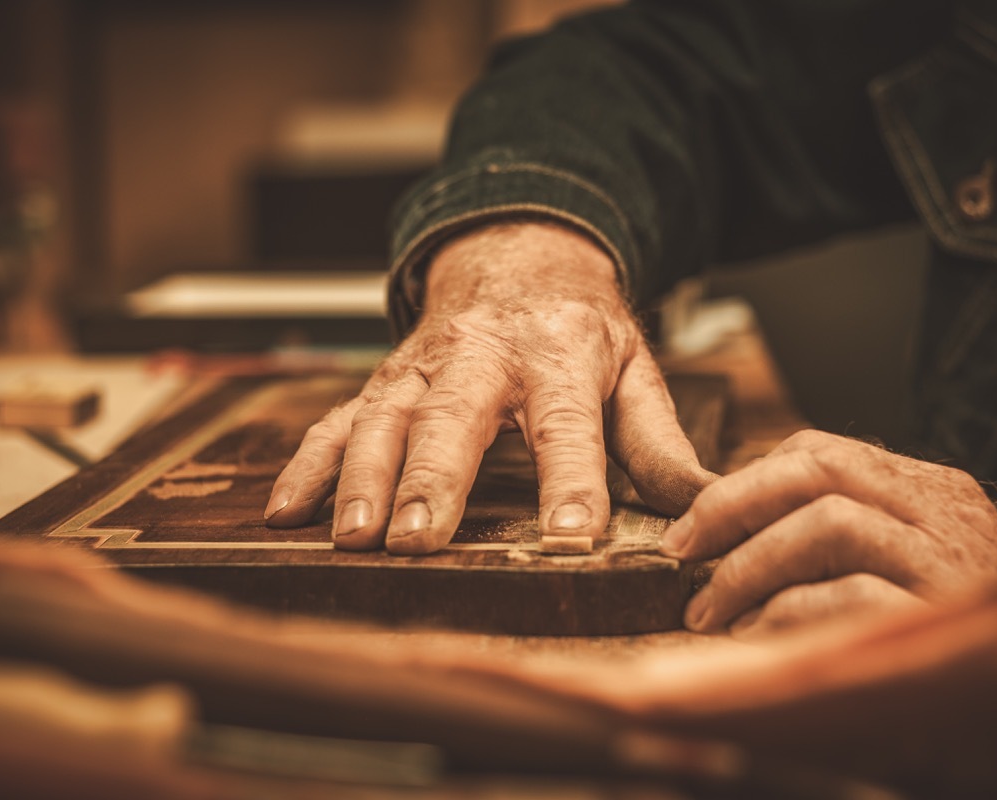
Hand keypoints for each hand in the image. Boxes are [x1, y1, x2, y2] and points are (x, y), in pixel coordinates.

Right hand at [266, 221, 714, 553]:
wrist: (517, 252)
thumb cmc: (579, 326)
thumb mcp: (634, 371)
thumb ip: (662, 445)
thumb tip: (711, 507)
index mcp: (557, 358)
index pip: (567, 426)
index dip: (569, 482)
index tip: (568, 536)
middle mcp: (482, 358)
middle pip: (454, 418)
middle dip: (432, 479)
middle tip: (418, 538)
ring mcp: (424, 367)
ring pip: (383, 417)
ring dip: (360, 477)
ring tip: (352, 538)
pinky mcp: (385, 379)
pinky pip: (337, 417)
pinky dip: (306, 462)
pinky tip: (285, 510)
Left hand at [660, 430, 996, 639]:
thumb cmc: (936, 647)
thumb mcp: (896, 571)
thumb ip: (833, 540)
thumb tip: (719, 531)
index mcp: (936, 494)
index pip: (825, 452)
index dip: (746, 481)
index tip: (695, 524)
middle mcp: (949, 516)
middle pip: (822, 469)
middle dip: (732, 505)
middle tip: (682, 550)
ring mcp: (953, 564)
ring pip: (830, 522)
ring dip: (750, 565)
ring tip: (710, 609)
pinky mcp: (944, 620)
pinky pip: (849, 597)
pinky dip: (786, 613)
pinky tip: (754, 638)